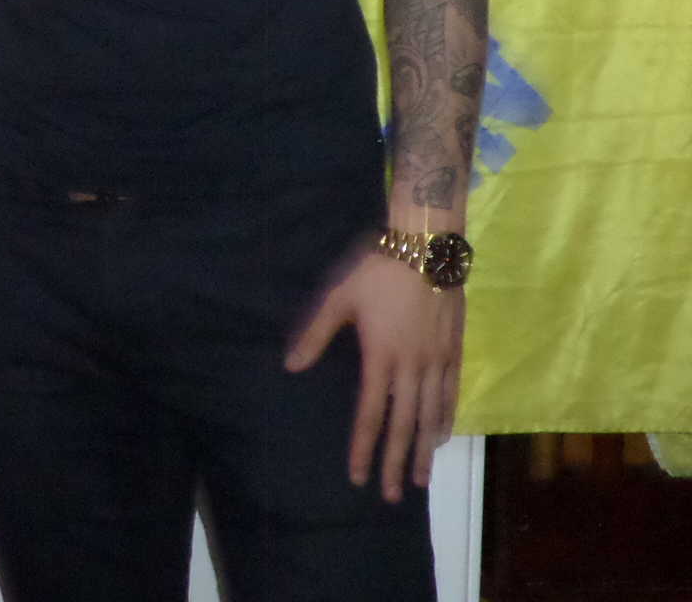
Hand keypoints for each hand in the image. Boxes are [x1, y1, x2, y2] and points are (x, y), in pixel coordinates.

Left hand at [286, 248, 464, 501]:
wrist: (427, 249)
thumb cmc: (377, 271)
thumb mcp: (338, 298)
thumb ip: (315, 334)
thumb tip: (290, 365)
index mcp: (381, 358)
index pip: (368, 414)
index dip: (362, 448)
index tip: (357, 476)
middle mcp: (412, 368)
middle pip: (403, 426)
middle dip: (394, 463)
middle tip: (392, 495)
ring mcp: (437, 362)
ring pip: (431, 416)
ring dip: (424, 450)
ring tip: (420, 479)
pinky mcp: (454, 351)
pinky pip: (452, 395)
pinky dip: (446, 419)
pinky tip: (441, 436)